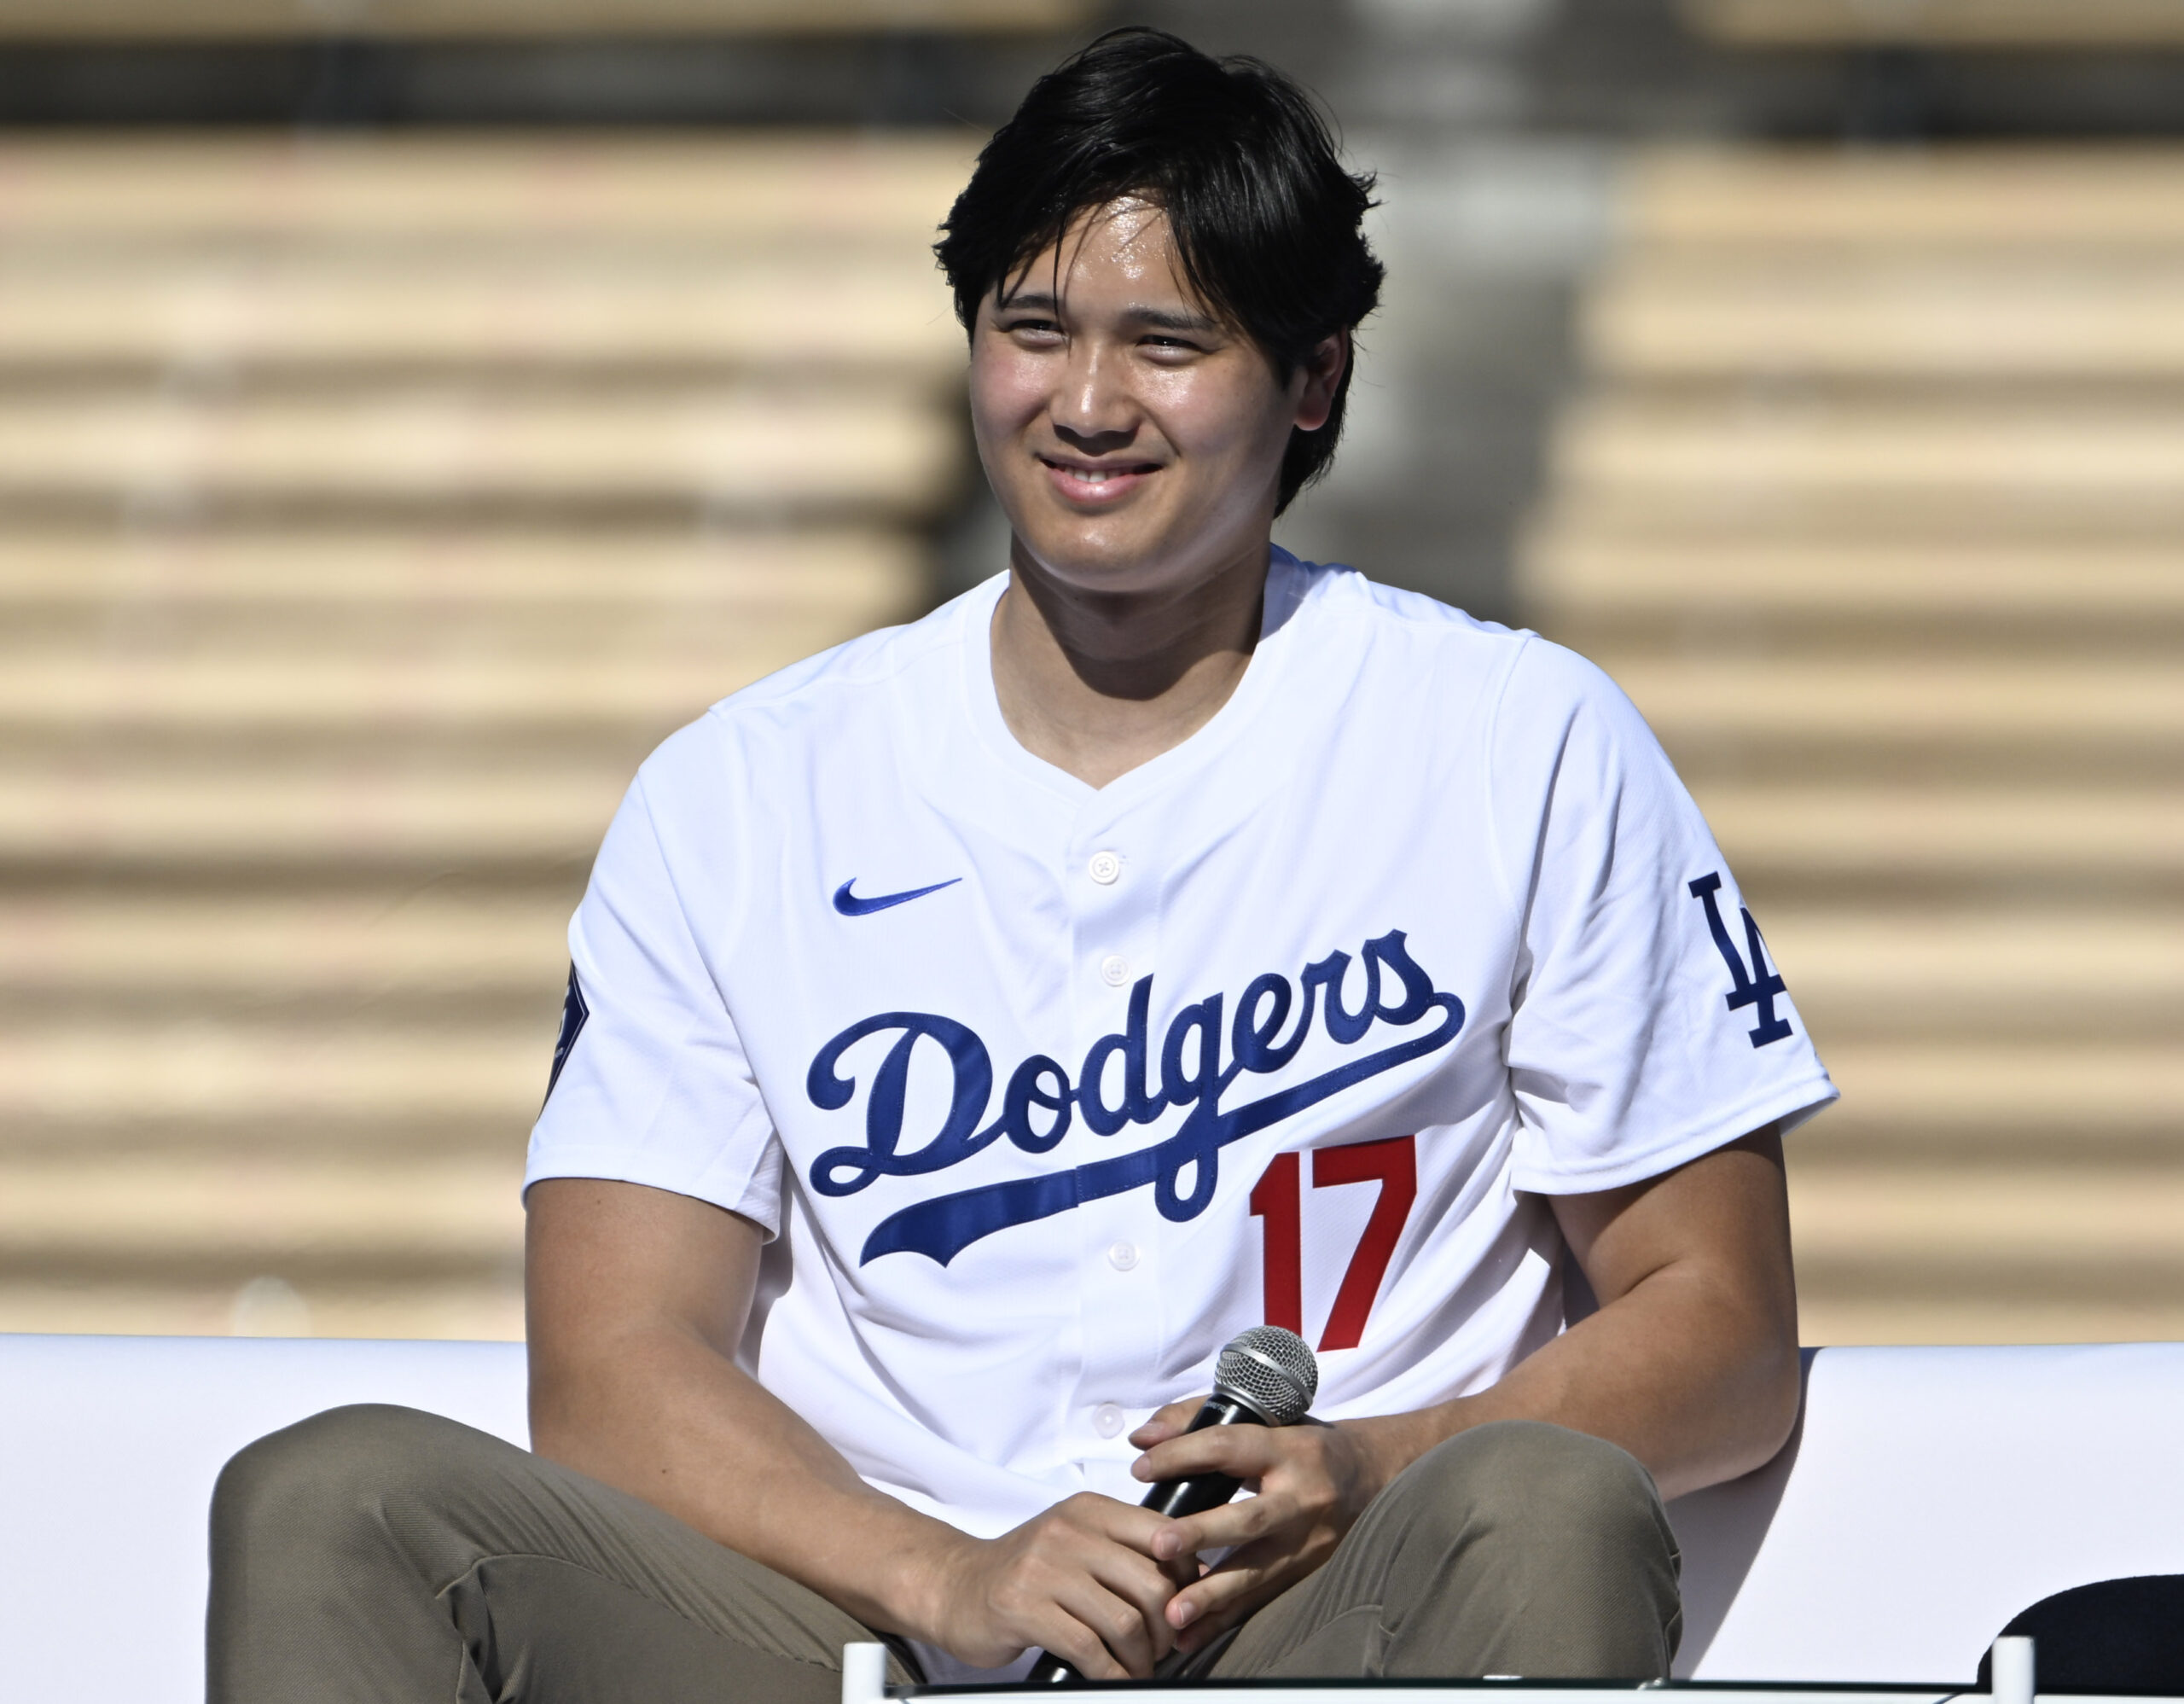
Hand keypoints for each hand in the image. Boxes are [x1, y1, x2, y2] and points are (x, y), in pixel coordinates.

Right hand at [919, 1492, 1197, 1678]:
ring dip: (1140, 1656)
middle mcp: (1068, 1532)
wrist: (956, 1586)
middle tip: (1164, 1646)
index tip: (1186, 1604)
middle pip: (1150, 1583)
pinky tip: (1112, 1678)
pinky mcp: (1025, 1609)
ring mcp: (1044, 1569)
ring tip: (1138, 1666)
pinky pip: (1089, 1649)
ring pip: (1124, 1621)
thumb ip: (1126, 1550)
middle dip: (1167, 1627)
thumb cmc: (1024, 1570)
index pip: (1162, 1534)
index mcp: (1088, 1510)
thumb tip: (1193, 1574)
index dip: (1186, 1575)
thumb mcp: (1076, 1542)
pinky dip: (1110, 1674)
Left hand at [1126, 1402, 1411, 1654]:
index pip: (1229, 1448)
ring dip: (1212, 1594)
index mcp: (1287, 1449)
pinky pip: (1260, 1599)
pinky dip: (1223, 1619)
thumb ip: (1194, 1420)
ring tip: (1173, 1612)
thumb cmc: (1299, 1440)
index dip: (1184, 1455)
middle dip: (1203, 1534)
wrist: (1368, 1474)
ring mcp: (1306, 1542)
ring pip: (1257, 1572)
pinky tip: (1190, 1635)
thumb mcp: (1260, 1416)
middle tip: (1160, 1545)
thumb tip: (1142, 1439)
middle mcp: (1300, 1498)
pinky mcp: (1305, 1572)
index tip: (1141, 1469)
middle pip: (1250, 1518)